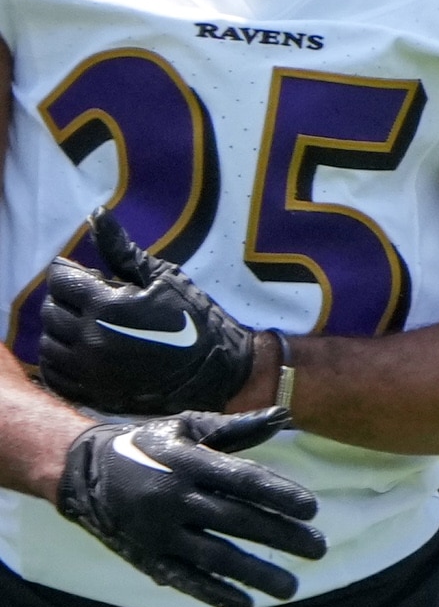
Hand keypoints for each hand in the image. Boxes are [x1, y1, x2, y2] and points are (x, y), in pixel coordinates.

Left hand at [35, 212, 261, 415]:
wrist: (221, 369)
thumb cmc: (196, 318)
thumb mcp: (163, 276)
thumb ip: (120, 248)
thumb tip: (95, 213)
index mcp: (108, 307)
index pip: (60, 280)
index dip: (72, 273)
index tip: (90, 277)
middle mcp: (93, 340)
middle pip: (50, 311)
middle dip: (66, 301)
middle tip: (90, 301)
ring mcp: (91, 371)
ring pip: (48, 345)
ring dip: (61, 332)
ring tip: (87, 327)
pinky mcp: (95, 394)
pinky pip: (56, 376)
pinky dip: (60, 361)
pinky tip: (81, 352)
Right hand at [55, 410, 325, 606]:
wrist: (85, 471)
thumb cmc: (150, 445)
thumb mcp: (186, 427)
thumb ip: (235, 428)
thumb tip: (283, 415)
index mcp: (187, 463)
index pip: (242, 480)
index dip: (279, 495)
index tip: (312, 510)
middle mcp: (172, 498)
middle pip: (237, 520)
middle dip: (282, 536)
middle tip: (319, 548)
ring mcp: (158, 531)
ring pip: (214, 556)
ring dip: (256, 574)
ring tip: (292, 587)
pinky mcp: (146, 556)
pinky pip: (184, 579)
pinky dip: (214, 594)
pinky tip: (246, 604)